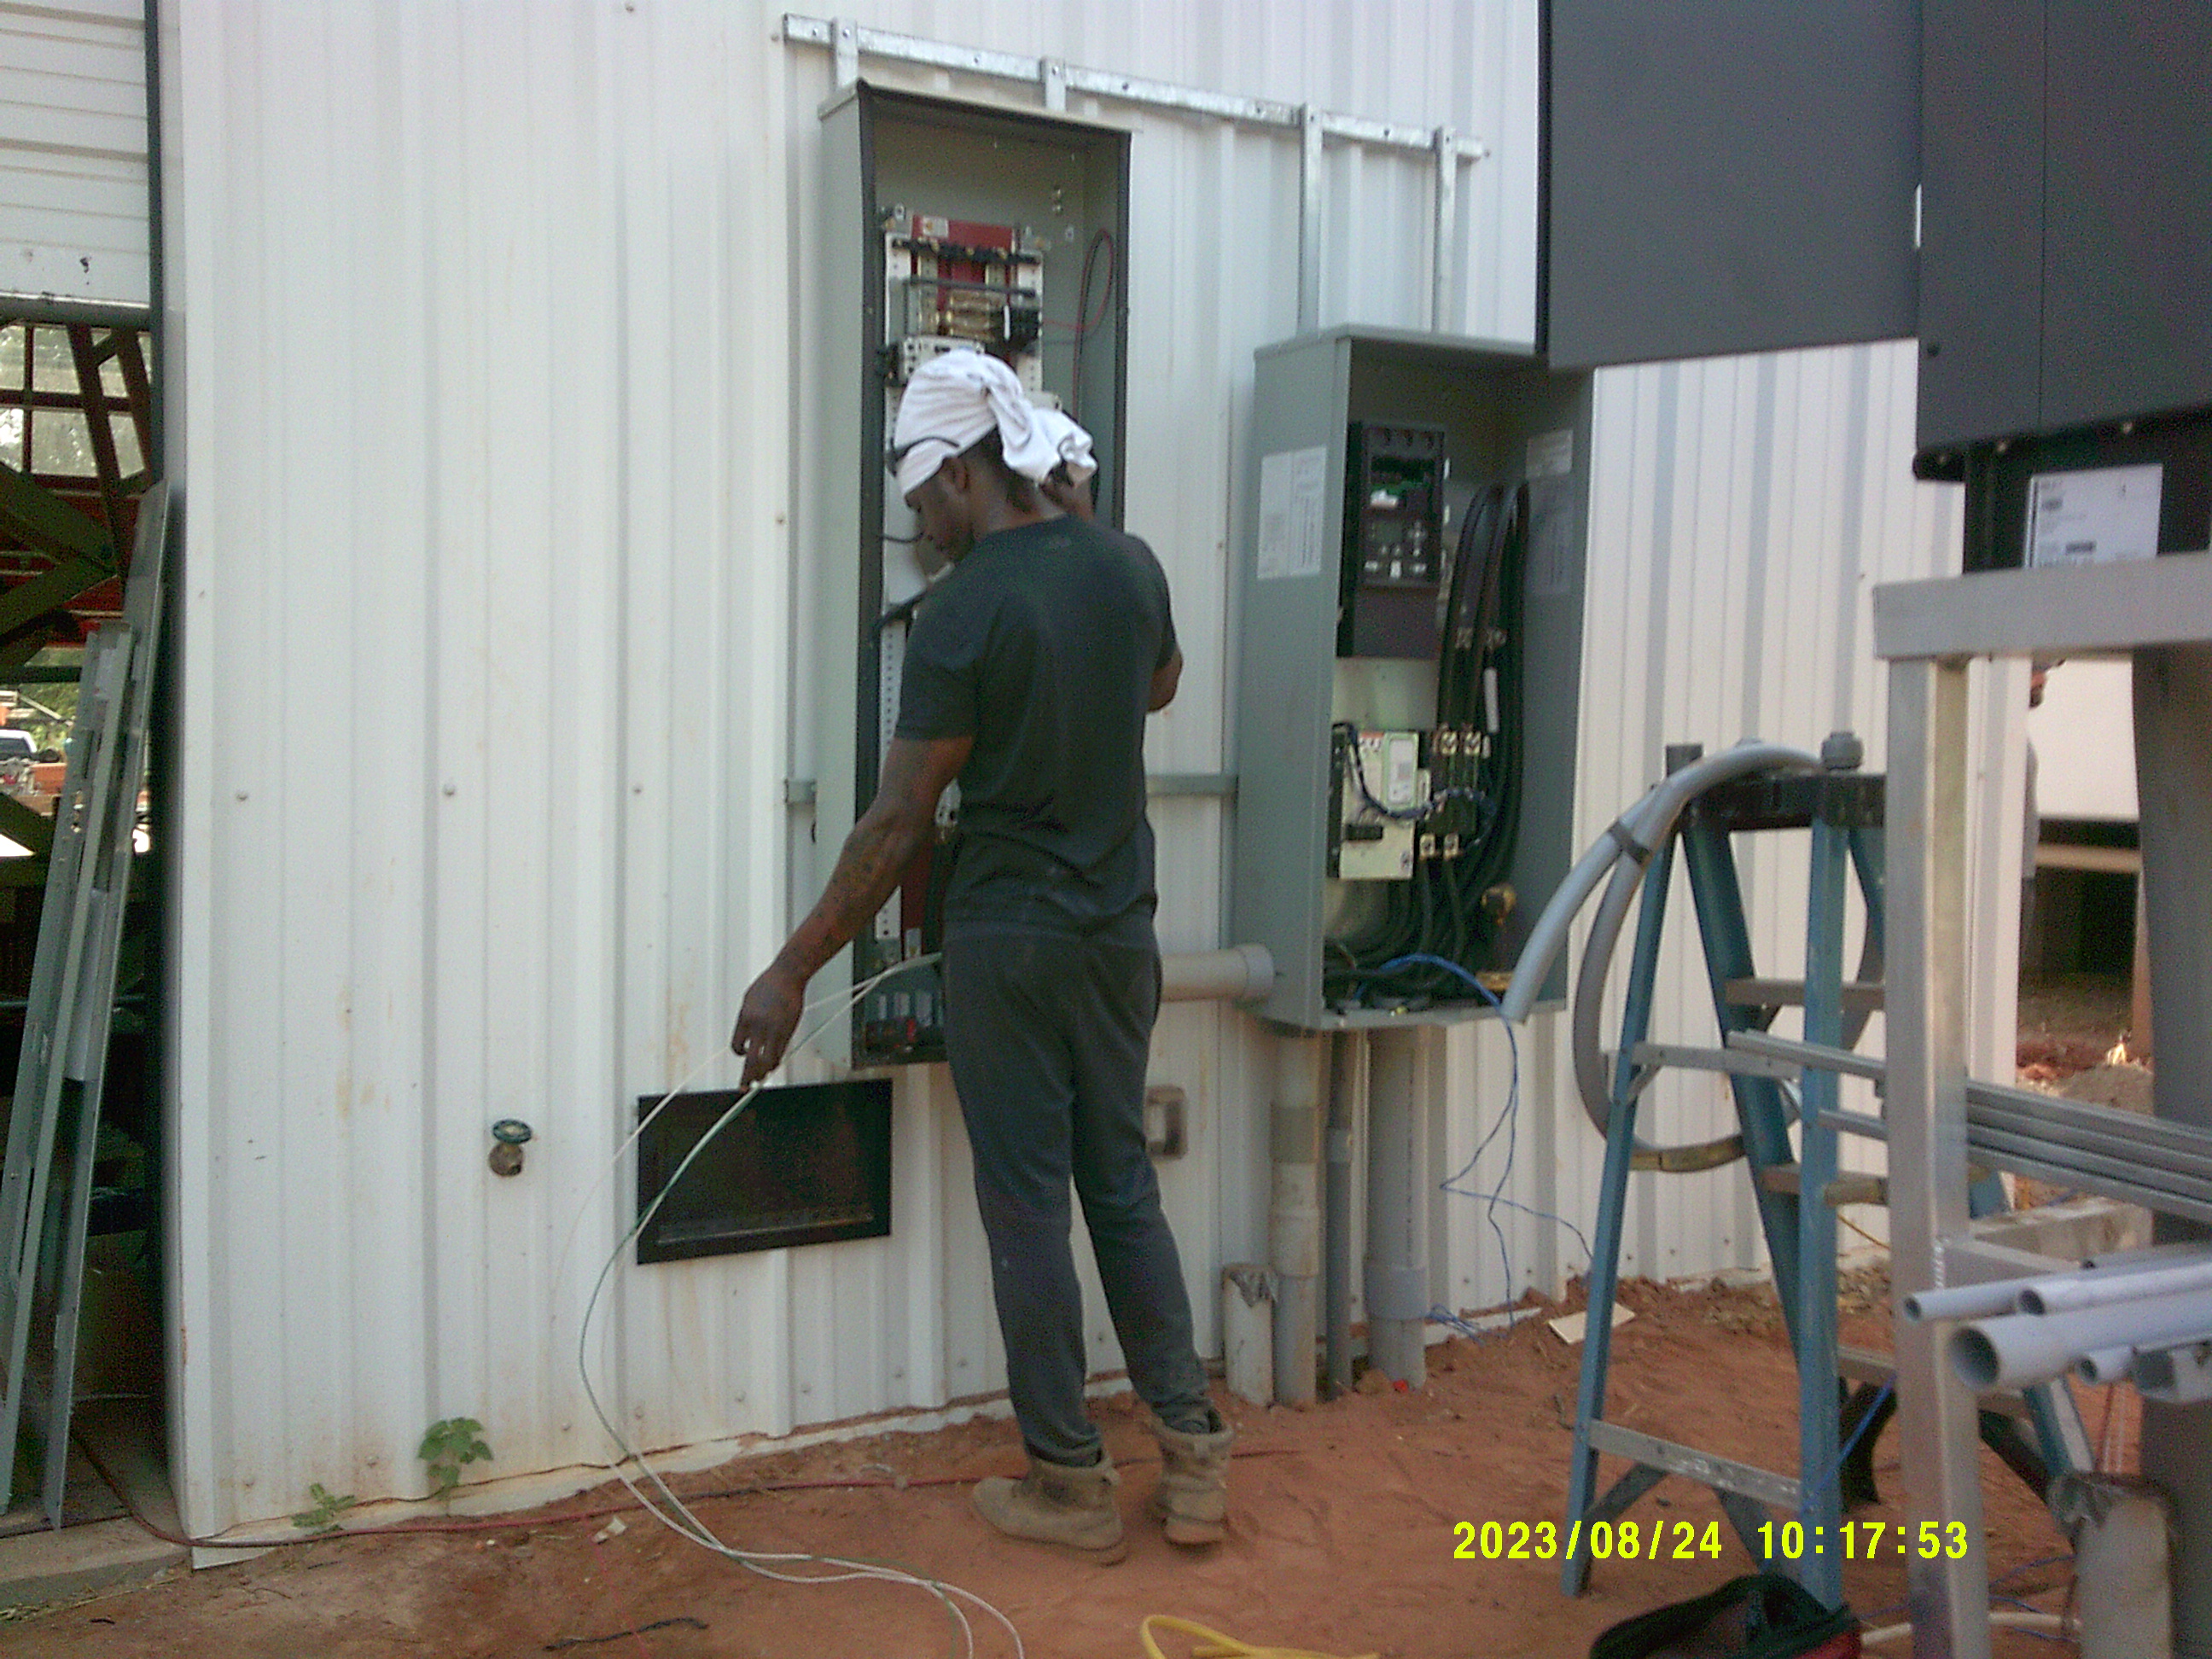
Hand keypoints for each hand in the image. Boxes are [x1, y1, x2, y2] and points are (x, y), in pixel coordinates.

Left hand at [730, 964, 804, 1086]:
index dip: (740, 1054)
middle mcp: (758, 1027)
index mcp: (745, 1018)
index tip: (743, 1055)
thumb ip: (746, 1019)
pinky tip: (774, 1065)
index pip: (737, 1046)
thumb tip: (746, 1036)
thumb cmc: (769, 985)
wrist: (787, 975)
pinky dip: (776, 1061)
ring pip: (767, 1060)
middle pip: (750, 1060)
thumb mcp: (749, 1000)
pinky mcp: (788, 1030)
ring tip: (761, 1078)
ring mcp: (774, 1030)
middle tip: (743, 1087)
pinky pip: (780, 1052)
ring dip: (763, 1071)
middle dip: (746, 1076)